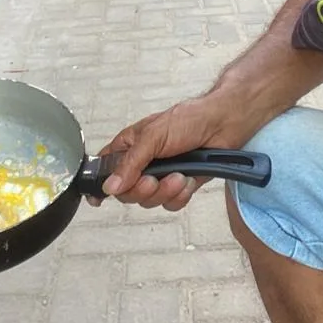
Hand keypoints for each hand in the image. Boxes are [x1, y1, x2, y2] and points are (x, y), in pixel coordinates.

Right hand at [92, 94, 258, 211]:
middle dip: (141, 190)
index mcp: (130, 145)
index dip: (100, 184)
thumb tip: (110, 186)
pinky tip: (188, 180)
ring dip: (164, 192)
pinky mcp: (180, 186)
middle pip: (127, 192)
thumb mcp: (153, 135)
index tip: (98, 199)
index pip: (105, 167)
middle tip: (152, 181)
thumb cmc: (190, 119)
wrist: (225, 124)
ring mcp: (162, 175)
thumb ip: (130, 163)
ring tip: (178, 176)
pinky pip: (171, 203)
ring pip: (149, 201)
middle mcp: (143, 163)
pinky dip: (180, 195)